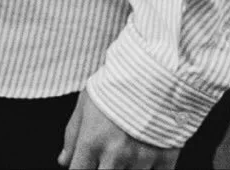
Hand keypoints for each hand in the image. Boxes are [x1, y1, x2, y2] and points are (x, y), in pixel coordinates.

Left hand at [59, 93, 177, 169]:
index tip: (85, 164)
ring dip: (125, 169)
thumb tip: (64, 161)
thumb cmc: (117, 83)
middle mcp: (115, 155)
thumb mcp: (87, 101)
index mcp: (92, 140)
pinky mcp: (165, 160)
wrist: (156, 69)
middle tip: (105, 158)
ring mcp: (141, 160)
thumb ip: (72, 133)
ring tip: (125, 153)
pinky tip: (145, 157)